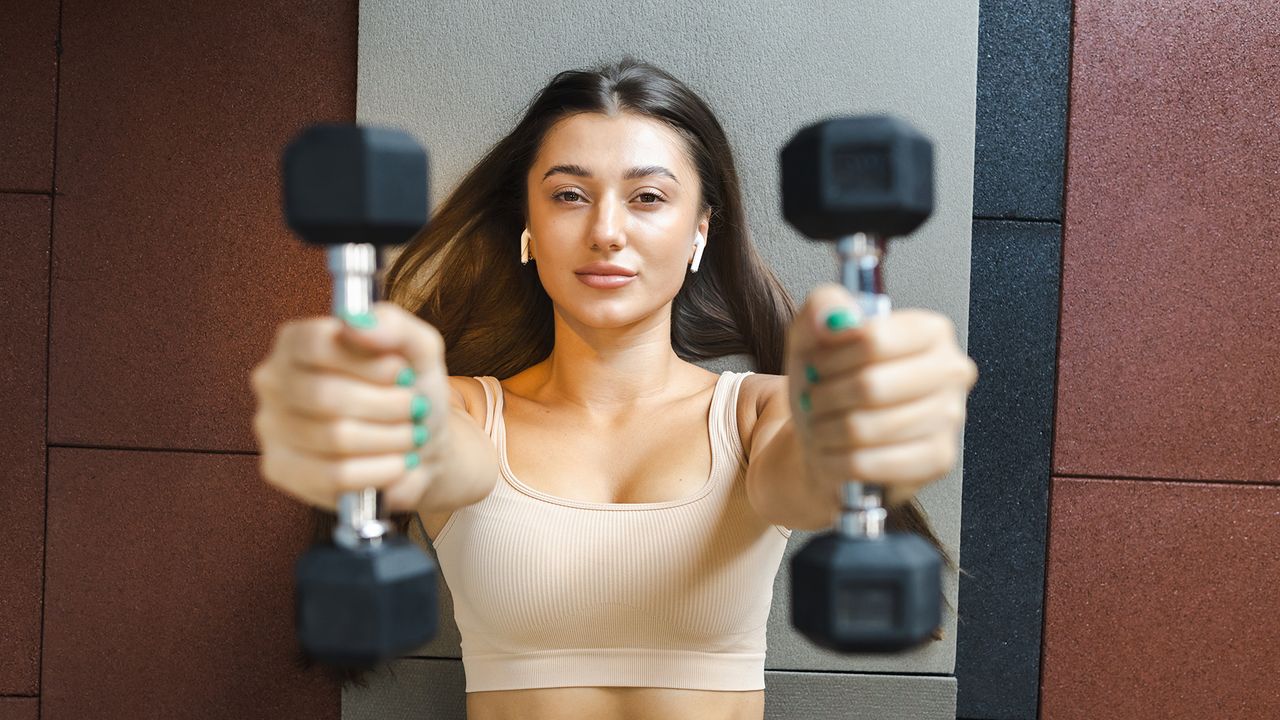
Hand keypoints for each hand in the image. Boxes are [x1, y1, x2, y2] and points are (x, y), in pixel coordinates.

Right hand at [250, 301, 452, 512]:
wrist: (422, 445)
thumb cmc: (410, 389)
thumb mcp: (416, 347)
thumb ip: (392, 324)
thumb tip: (355, 322)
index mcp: (296, 342)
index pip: (315, 343)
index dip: (366, 362)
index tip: (402, 371)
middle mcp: (273, 381)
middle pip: (326, 395)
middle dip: (387, 405)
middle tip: (415, 408)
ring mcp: (270, 427)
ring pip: (334, 438)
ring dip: (390, 439)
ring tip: (410, 435)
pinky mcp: (280, 469)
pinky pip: (334, 476)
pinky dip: (379, 471)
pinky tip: (397, 463)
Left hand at [785, 283, 978, 510]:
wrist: (830, 436)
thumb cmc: (830, 383)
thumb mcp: (813, 336)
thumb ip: (822, 309)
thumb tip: (835, 316)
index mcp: (930, 331)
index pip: (873, 339)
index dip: (831, 356)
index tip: (816, 363)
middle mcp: (951, 370)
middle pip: (870, 385)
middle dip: (825, 396)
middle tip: (814, 398)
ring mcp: (950, 417)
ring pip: (865, 427)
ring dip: (825, 429)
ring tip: (821, 424)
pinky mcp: (938, 459)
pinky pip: (870, 463)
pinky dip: (835, 460)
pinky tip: (832, 451)